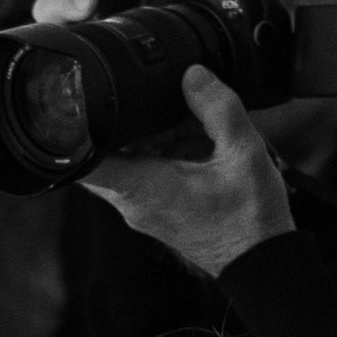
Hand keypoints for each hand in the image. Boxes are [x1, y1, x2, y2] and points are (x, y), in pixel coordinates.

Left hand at [73, 59, 297, 277]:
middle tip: (168, 111)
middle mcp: (133, 202)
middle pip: (108, 149)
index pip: (85, 162)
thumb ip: (218, 107)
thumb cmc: (250, 220)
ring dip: (154, 136)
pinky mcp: (156, 209)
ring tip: (192, 130)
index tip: (81, 107)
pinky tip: (198, 146)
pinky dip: (166, 152)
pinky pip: (147, 172)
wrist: (261, 261)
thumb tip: (193, 75)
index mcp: (143, 188)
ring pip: (129, 157)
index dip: (75, 131)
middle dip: (131, 122)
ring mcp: (143, 208)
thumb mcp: (243, 152)